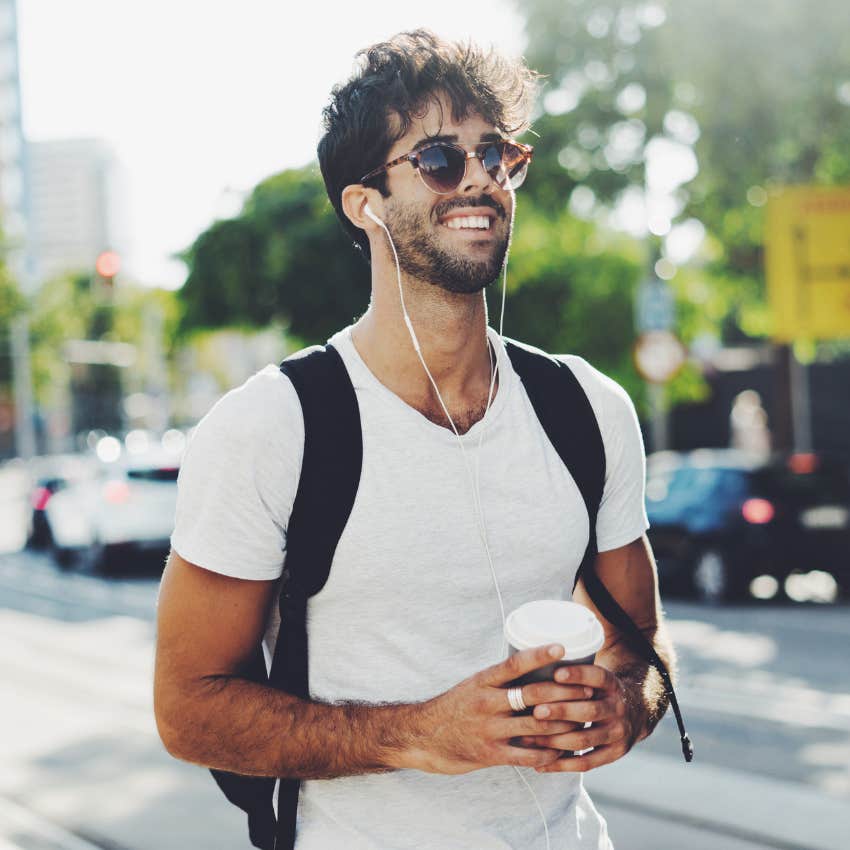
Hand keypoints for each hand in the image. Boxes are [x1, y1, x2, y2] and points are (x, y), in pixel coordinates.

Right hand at [403, 644, 594, 775]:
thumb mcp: (474, 685)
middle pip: (533, 694)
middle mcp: (487, 703)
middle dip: (565, 692)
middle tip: (589, 690)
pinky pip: (528, 754)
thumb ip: (501, 680)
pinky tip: (564, 750)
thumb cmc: (456, 707)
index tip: (562, 646)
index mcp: (483, 681)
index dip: (539, 654)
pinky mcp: (491, 754)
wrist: (424, 736)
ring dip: (564, 723)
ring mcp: (490, 729)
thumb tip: (536, 667)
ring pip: (536, 724)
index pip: (514, 663)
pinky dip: (550, 752)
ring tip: (586, 720)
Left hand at [517, 664, 636, 772]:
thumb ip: (577, 659)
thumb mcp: (597, 671)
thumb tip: (557, 626)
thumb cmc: (601, 687)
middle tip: (536, 711)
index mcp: (612, 683)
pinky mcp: (614, 753)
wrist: (637, 711)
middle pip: (589, 711)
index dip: (578, 675)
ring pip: (585, 738)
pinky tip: (540, 764)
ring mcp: (617, 733)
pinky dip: (562, 765)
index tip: (556, 672)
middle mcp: (617, 707)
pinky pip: (587, 763)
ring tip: (530, 738)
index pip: (597, 676)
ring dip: (556, 740)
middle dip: (562, 711)